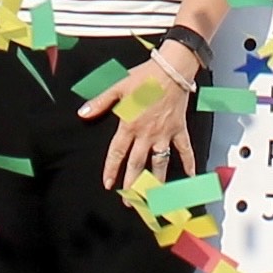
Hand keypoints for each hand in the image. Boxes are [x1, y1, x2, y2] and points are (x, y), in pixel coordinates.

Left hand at [81, 59, 194, 191]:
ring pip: (159, 163)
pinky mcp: (179, 129)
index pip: (117, 152)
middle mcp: (146, 134)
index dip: (111, 169)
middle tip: (129, 202)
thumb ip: (100, 102)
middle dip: (132, 185)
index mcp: (130, 125)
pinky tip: (189, 177)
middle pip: (137, 164)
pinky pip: (185, 150)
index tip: (108, 184)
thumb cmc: (144, 77)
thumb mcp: (118, 87)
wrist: (171, 70)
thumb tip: (82, 113)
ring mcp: (164, 134)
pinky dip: (189, 163)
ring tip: (153, 199)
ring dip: (155, 182)